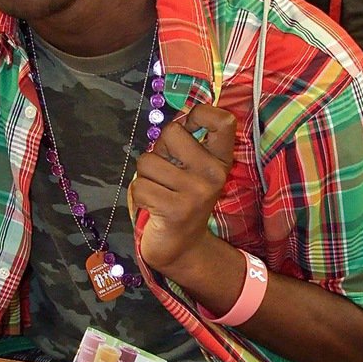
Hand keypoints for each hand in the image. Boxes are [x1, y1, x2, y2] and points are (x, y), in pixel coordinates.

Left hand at [130, 104, 236, 278]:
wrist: (183, 247)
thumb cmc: (179, 200)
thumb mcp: (192, 170)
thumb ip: (185, 143)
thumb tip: (177, 116)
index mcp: (221, 161)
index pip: (223, 121)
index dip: (199, 113)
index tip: (187, 127)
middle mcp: (214, 174)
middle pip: (171, 132)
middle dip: (157, 150)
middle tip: (165, 174)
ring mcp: (197, 192)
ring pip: (148, 161)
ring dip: (145, 177)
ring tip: (158, 193)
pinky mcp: (176, 209)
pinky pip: (140, 186)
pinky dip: (139, 196)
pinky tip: (152, 207)